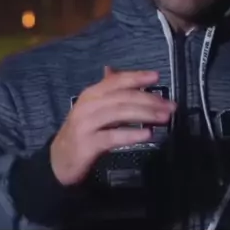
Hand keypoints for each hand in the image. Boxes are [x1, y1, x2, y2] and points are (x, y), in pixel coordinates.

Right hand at [50, 66, 175, 185]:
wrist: (59, 160)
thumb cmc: (82, 131)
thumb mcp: (93, 108)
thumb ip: (106, 91)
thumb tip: (113, 69)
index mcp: (92, 94)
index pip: (117, 81)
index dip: (137, 77)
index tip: (156, 76)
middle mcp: (88, 105)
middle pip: (122, 97)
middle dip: (149, 99)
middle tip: (170, 106)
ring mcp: (86, 124)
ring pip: (119, 114)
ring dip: (145, 114)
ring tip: (164, 118)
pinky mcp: (87, 144)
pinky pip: (113, 136)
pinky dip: (131, 135)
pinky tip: (147, 135)